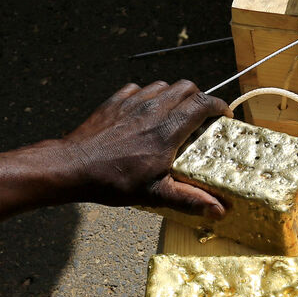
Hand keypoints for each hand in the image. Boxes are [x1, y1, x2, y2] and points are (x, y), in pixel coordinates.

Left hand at [61, 80, 230, 217]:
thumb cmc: (114, 181)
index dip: (218, 106)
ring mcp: (132, 102)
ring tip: (174, 115)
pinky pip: (139, 89)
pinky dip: (148, 97)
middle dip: (199, 97)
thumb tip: (219, 210)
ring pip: (163, 85)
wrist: (74, 167)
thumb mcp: (155, 194)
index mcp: (167, 130)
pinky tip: (145, 114)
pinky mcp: (115, 101)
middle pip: (186, 87)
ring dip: (174, 96)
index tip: (223, 116)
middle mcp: (153, 109)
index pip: (202, 104)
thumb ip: (189, 199)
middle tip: (200, 116)